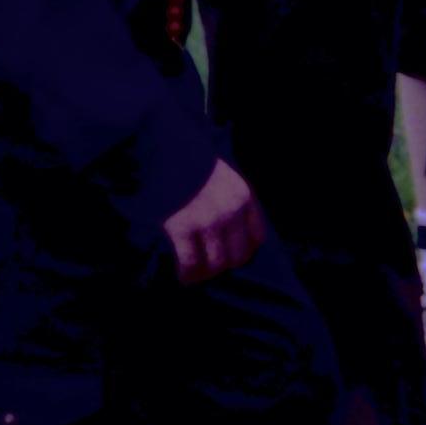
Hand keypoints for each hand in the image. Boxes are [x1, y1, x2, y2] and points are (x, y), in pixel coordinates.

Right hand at [162, 160, 265, 283]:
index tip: (232, 256)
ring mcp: (207, 221)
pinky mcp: (182, 227)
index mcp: (244, 198)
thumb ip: (231, 202)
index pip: (257, 237)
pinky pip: (190, 262)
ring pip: (216, 263)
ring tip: (195, 275)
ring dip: (205, 274)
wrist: (168, 148)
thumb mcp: (225, 178)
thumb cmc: (193, 163)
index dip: (245, 251)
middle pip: (238, 255)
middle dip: (225, 266)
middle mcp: (231, 211)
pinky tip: (182, 276)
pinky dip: (187, 274)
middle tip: (210, 270)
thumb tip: (229, 233)